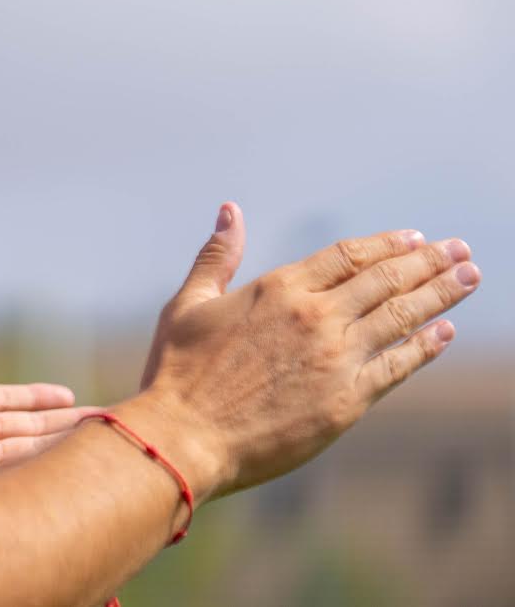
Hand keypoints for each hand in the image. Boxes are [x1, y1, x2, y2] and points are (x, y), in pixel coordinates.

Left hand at [0, 247, 94, 493]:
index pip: (6, 399)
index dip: (36, 397)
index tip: (68, 394)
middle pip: (25, 426)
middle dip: (62, 425)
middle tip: (103, 423)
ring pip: (28, 449)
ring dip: (63, 444)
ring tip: (103, 441)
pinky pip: (14, 470)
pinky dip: (45, 465)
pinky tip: (75, 463)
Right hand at [138, 202, 480, 499]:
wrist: (185, 436)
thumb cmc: (179, 371)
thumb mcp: (190, 303)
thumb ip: (217, 256)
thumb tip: (231, 211)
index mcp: (279, 289)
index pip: (348, 256)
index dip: (386, 245)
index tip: (415, 238)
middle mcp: (315, 317)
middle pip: (385, 280)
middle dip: (428, 262)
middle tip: (460, 250)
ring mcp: (334, 359)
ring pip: (400, 317)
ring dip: (439, 295)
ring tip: (468, 278)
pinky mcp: (346, 401)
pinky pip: (397, 366)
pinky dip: (424, 347)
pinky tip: (444, 332)